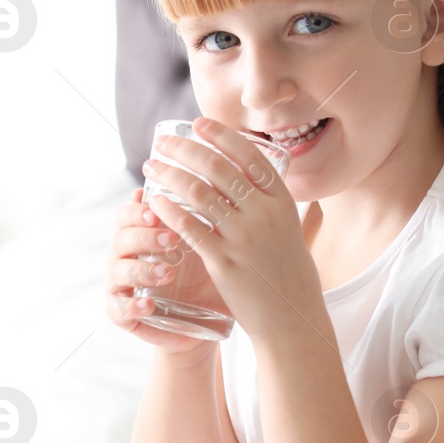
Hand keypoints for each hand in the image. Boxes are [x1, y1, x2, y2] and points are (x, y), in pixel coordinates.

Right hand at [105, 186, 228, 358]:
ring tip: (166, 272)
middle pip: (120, 237)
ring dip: (140, 269)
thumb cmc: (209, 273)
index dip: (138, 209)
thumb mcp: (211, 243)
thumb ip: (207, 215)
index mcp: (142, 232)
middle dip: (143, 236)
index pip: (129, 212)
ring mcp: (122, 284)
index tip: (158, 208)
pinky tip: (149, 304)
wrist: (209, 318)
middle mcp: (127, 255)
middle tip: (171, 239)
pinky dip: (131, 306)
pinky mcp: (123, 313)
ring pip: (116, 270)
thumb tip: (225, 175)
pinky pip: (117, 308)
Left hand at [141, 117, 323, 339]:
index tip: (197, 124)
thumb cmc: (287, 273)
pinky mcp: (224, 261)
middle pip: (218, 167)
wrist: (292, 319)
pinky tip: (154, 201)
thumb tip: (244, 175)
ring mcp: (244, 237)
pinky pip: (190, 227)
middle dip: (185, 149)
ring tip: (151, 167)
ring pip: (199, 193)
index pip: (249, 155)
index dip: (221, 135)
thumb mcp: (288, 229)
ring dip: (170, 174)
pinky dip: (168, 210)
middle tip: (163, 142)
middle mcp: (264, 214)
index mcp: (282, 201)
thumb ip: (267, 203)